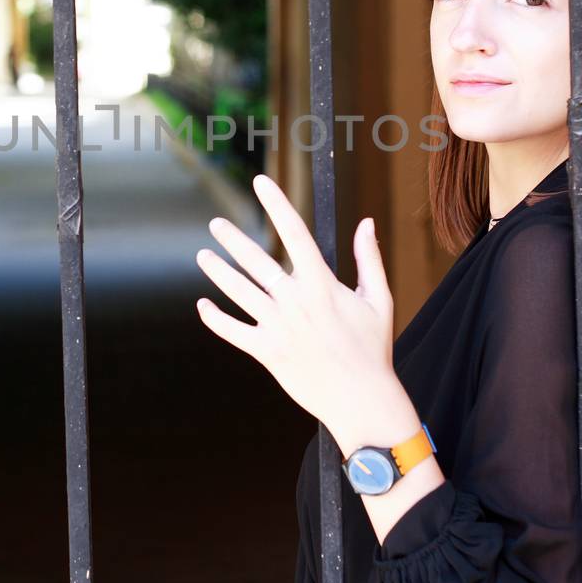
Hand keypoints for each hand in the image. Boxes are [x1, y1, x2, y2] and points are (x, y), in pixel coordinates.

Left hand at [194, 173, 397, 431]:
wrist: (362, 400)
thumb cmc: (373, 348)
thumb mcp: (379, 300)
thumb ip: (369, 259)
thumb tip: (367, 222)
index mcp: (322, 284)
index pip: (295, 233)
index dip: (278, 205)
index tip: (261, 183)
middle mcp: (295, 301)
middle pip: (257, 261)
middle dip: (233, 239)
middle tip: (216, 224)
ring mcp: (278, 327)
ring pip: (239, 292)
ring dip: (218, 272)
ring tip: (203, 255)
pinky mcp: (267, 352)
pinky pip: (234, 331)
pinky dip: (215, 318)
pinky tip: (203, 305)